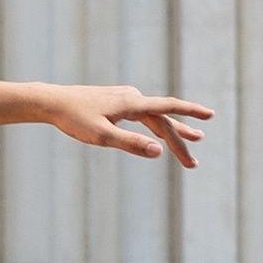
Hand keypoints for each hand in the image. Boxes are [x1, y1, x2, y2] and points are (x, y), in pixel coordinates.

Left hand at [45, 83, 210, 169]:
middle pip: (162, 121)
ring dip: (170, 133)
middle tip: (193, 164)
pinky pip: (143, 116)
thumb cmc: (74, 119)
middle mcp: (132, 97)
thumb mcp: (102, 136)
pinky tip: (158, 134)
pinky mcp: (116, 102)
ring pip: (154, 118)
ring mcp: (124, 98)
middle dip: (180, 141)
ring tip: (192, 141)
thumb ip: (131, 143)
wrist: (52, 102)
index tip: (210, 115)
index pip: (168, 108)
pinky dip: (155, 127)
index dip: (190, 112)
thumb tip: (159, 151)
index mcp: (132, 103)